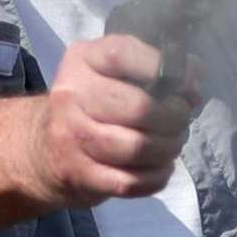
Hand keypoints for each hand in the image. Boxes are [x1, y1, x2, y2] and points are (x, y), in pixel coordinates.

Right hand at [29, 35, 197, 205]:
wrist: (43, 149)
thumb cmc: (93, 105)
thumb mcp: (112, 73)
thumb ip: (153, 69)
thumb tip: (193, 81)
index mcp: (82, 61)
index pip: (122, 54)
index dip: (162, 68)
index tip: (185, 86)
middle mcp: (71, 95)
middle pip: (138, 108)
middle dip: (174, 117)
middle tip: (181, 121)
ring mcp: (71, 138)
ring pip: (137, 148)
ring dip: (168, 148)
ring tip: (171, 144)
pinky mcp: (78, 174)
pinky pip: (130, 181)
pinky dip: (156, 176)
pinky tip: (160, 167)